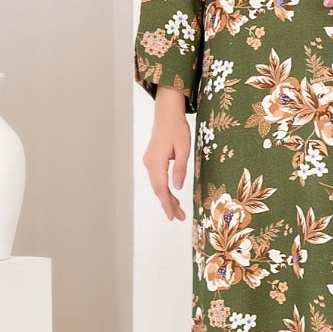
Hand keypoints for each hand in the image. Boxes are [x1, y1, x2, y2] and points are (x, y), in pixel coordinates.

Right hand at [142, 88, 189, 220]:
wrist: (167, 113)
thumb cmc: (177, 128)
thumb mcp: (183, 148)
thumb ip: (180, 168)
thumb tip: (177, 187)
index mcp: (157, 162)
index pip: (161, 188)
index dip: (167, 204)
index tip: (173, 216)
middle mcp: (149, 163)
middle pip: (158, 189)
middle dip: (167, 204)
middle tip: (178, 217)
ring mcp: (149, 161)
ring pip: (157, 184)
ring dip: (166, 197)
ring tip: (177, 209)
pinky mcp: (152, 159)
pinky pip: (157, 178)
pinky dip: (164, 188)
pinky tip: (171, 194)